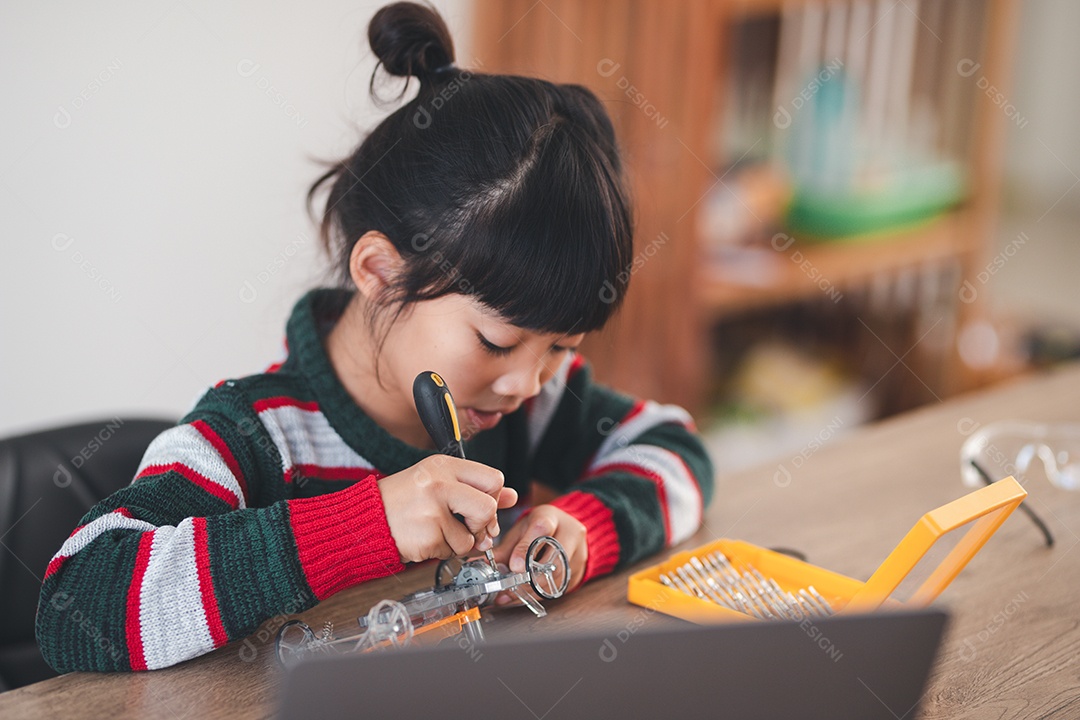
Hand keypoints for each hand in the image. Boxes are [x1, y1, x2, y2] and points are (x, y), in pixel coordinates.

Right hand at [378, 454, 517, 563]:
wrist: (366, 521)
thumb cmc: (402, 501)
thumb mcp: (438, 484)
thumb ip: (476, 489)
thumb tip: (512, 496)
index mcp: (443, 466)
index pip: (493, 478)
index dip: (494, 497)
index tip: (482, 506)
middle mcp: (438, 484)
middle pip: (488, 508)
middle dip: (483, 524)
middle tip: (468, 527)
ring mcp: (432, 511)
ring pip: (472, 538)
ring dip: (460, 543)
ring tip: (437, 531)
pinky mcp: (427, 537)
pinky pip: (453, 553)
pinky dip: (443, 552)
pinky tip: (426, 539)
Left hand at [491, 504, 587, 603]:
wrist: (566, 529)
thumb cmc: (540, 527)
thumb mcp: (522, 529)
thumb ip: (505, 547)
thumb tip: (482, 564)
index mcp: (552, 518)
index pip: (542, 529)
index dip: (527, 549)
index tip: (514, 565)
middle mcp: (570, 534)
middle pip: (554, 558)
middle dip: (530, 576)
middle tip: (509, 586)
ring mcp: (577, 553)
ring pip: (557, 577)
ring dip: (532, 589)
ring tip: (510, 595)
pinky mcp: (577, 570)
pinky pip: (558, 587)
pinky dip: (537, 595)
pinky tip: (521, 598)